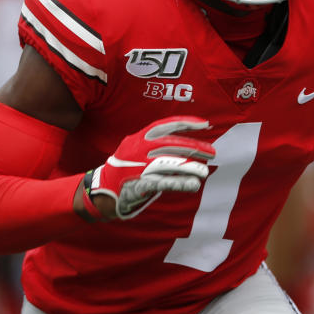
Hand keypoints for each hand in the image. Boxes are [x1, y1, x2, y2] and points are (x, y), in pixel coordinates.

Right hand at [87, 116, 214, 219]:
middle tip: (212, 152)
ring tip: (204, 172)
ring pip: (170, 163)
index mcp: (140, 137)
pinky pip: (164, 182)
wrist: (101, 190)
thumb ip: (161, 147)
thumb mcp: (139, 150)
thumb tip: (192, 146)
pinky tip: (193, 184)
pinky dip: (180, 182)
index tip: (205, 124)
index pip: (166, 125)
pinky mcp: (139, 184)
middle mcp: (139, 149)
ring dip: (190, 167)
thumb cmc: (126, 169)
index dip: (187, 123)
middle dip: (195, 147)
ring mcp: (139, 166)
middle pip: (172, 144)